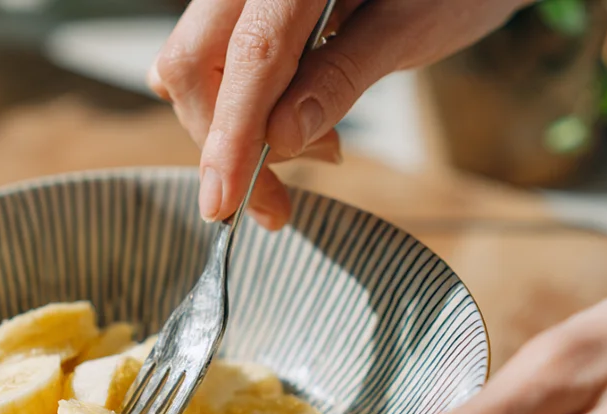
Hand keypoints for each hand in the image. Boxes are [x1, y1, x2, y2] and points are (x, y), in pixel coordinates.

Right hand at [148, 0, 529, 226]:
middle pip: (196, 63)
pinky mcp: (240, 16)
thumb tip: (282, 138)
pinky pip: (212, 66)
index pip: (249, 55)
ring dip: (232, 134)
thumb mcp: (411, 28)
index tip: (224, 201)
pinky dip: (237, 112)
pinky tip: (286, 127)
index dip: (231, 135)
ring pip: (194, 69)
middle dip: (225, 144)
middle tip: (274, 203)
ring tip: (311, 150)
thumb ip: (343, 75)